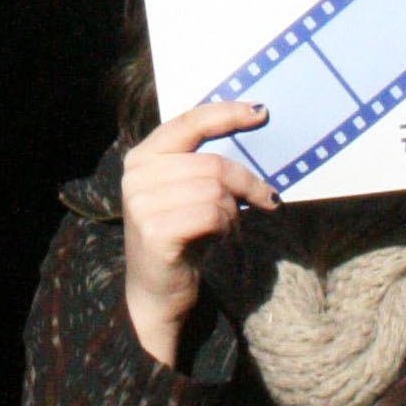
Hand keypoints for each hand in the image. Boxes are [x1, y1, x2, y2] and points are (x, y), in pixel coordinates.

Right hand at [120, 101, 276, 368]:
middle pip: (212, 163)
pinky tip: (220, 238)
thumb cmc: (180, 235)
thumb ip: (204, 162)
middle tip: (268, 199)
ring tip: (229, 227)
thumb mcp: (186, 190)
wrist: (155, 293)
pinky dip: (226, 227)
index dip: (227, 113)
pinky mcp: (156, 233)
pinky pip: (212, 215)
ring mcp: (142, 205)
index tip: (261, 112)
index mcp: (142, 156)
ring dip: (234, 211)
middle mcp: (137, 176)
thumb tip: (253, 127)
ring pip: (215, 190)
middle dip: (247, 182)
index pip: (189, 122)